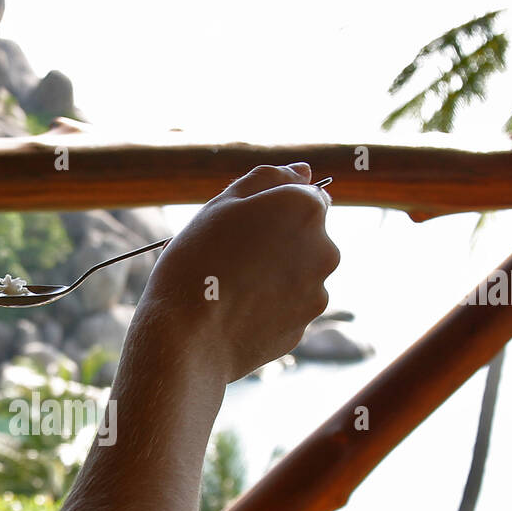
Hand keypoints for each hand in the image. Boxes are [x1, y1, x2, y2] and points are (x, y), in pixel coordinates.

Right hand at [136, 163, 339, 384]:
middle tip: (229, 258)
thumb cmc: (197, 264)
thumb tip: (304, 172)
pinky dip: (267, 308)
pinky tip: (235, 313)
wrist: (187, 338)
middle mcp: (324, 248)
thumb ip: (268, 180)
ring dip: (272, 276)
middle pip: (305, 237)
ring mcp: (317, 292)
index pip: (306, 195)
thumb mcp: (221, 205)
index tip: (243, 224)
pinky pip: (286, 308)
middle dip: (276, 243)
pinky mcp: (303, 327)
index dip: (273, 208)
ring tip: (229, 289)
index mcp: (305, 208)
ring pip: (296, 274)